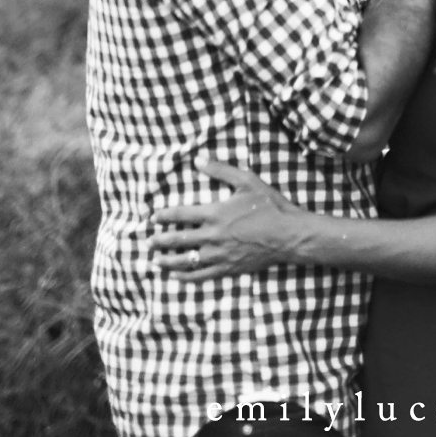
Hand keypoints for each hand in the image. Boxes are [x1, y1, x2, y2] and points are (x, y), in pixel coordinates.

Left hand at [150, 160, 302, 279]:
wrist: (288, 235)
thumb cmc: (269, 206)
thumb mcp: (247, 181)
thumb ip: (221, 170)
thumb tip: (198, 160)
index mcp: (215, 213)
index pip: (181, 215)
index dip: (164, 216)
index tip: (153, 218)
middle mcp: (213, 236)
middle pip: (179, 240)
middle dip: (160, 240)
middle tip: (148, 241)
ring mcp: (219, 255)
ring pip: (186, 261)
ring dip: (168, 261)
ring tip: (156, 260)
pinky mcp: (227, 268)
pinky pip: (201, 275)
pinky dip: (186, 276)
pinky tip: (177, 276)